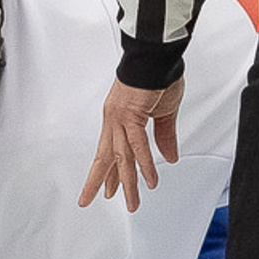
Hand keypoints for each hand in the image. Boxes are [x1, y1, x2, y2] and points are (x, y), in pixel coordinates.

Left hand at [78, 79, 181, 211]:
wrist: (156, 55)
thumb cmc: (158, 75)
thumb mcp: (163, 113)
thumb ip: (164, 137)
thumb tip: (169, 158)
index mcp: (118, 118)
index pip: (111, 151)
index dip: (108, 171)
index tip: (106, 188)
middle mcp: (114, 120)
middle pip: (105, 157)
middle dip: (99, 182)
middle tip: (89, 201)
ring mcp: (119, 118)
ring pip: (121, 157)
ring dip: (127, 183)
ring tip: (131, 203)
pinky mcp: (131, 114)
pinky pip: (138, 145)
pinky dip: (144, 163)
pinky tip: (149, 180)